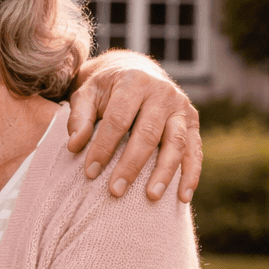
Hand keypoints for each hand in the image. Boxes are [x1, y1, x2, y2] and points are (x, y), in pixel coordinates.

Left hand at [67, 52, 200, 202]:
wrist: (135, 71)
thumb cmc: (106, 90)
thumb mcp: (87, 95)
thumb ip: (79, 118)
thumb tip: (74, 146)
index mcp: (134, 82)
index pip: (118, 119)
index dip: (103, 147)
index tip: (90, 173)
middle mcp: (162, 92)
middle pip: (148, 133)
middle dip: (131, 165)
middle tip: (115, 191)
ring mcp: (181, 107)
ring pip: (176, 142)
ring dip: (165, 172)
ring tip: (152, 196)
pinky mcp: (193, 121)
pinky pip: (194, 149)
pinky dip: (191, 173)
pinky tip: (183, 197)